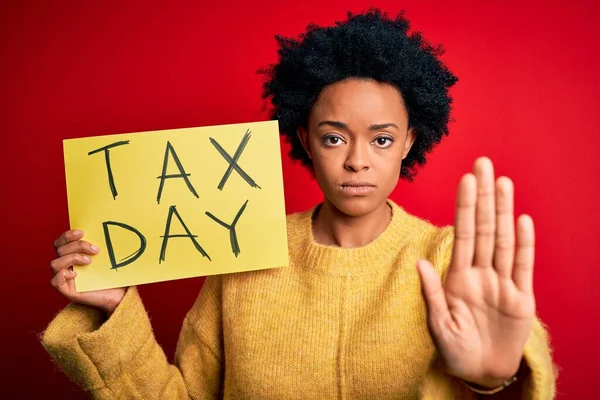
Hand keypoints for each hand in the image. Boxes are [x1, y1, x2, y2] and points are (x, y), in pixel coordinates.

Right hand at [51, 230, 125, 314]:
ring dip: (72, 258)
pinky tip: (76, 274)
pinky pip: (55, 281)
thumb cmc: (114, 275)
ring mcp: (65, 278)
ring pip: (54, 263)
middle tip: (95, 249)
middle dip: (76, 246)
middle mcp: (67, 265)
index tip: (82, 232)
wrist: (119, 295)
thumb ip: (106, 244)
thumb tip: (115, 225)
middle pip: (59, 249)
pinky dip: (63, 274)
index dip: (68, 235)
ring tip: (89, 262)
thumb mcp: (110, 257)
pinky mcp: (67, 291)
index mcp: (74, 254)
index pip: (62, 241)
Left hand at [417, 157, 534, 387]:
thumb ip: (431, 293)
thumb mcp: (438, 324)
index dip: (464, 206)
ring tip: (503, 182)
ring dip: (503, 211)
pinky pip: (522, 267)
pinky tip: (522, 220)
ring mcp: (502, 284)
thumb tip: (419, 264)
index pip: (462, 234)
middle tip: (484, 163)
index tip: (465, 180)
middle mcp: (481, 273)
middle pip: (483, 228)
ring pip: (503, 240)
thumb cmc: (455, 349)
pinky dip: (523, 244)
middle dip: (483, 196)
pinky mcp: (521, 299)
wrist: (480, 372)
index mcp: (458, 277)